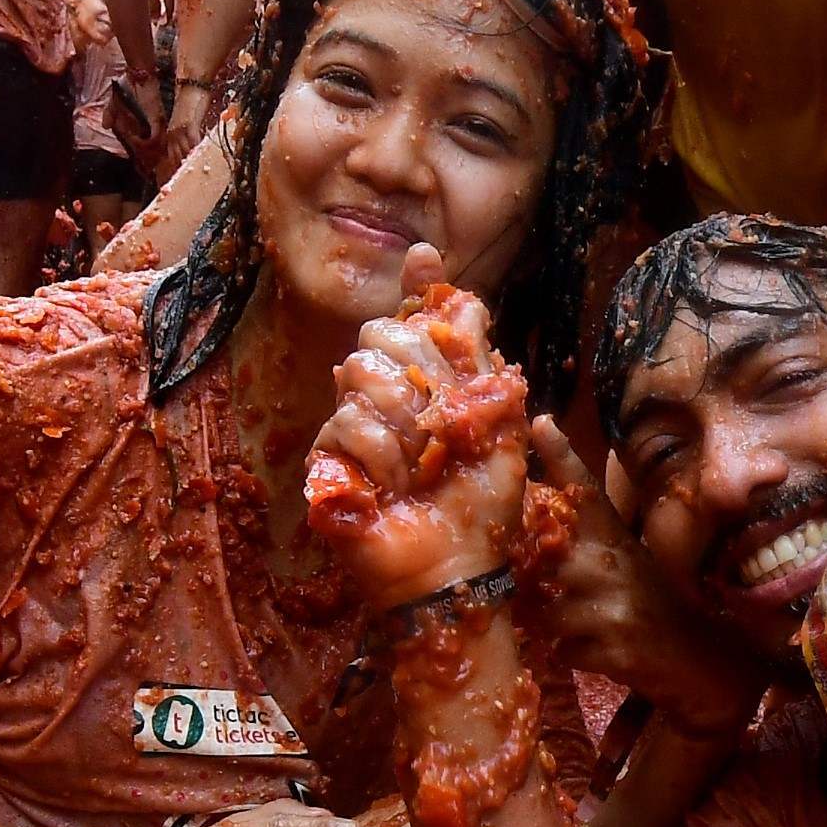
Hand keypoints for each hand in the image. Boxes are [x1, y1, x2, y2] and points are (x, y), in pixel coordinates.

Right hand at [305, 251, 530, 612]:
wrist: (455, 567)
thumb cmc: (481, 505)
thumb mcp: (499, 425)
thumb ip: (480, 360)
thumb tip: (466, 293)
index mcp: (427, 385)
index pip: (412, 320)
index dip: (417, 289)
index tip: (425, 259)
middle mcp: (384, 398)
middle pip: (380, 334)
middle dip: (420, 368)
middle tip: (443, 420)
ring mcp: (351, 427)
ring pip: (360, 373)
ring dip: (405, 421)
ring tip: (423, 465)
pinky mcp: (328, 459)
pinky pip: (346, 422)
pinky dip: (383, 454)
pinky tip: (397, 485)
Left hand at [521, 418, 770, 734]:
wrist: (703, 660)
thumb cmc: (656, 602)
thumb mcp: (628, 556)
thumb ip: (590, 529)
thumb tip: (548, 486)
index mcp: (617, 537)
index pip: (586, 488)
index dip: (561, 454)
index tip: (539, 422)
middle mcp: (616, 564)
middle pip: (546, 554)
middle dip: (536, 575)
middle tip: (558, 589)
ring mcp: (616, 607)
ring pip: (547, 610)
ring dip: (556, 622)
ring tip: (588, 624)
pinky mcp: (614, 649)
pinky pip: (562, 649)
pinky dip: (573, 653)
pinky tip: (601, 648)